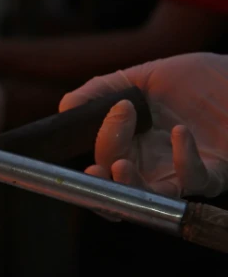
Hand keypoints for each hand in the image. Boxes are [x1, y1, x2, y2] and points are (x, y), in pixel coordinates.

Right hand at [60, 53, 227, 198]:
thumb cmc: (197, 79)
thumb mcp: (142, 78)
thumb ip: (102, 90)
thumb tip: (65, 108)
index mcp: (134, 145)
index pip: (104, 159)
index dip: (101, 144)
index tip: (109, 112)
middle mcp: (156, 165)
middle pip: (120, 186)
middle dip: (104, 182)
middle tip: (98, 168)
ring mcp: (183, 171)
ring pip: (151, 198)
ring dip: (131, 187)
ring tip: (121, 165)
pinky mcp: (215, 171)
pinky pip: (195, 179)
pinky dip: (183, 159)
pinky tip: (179, 131)